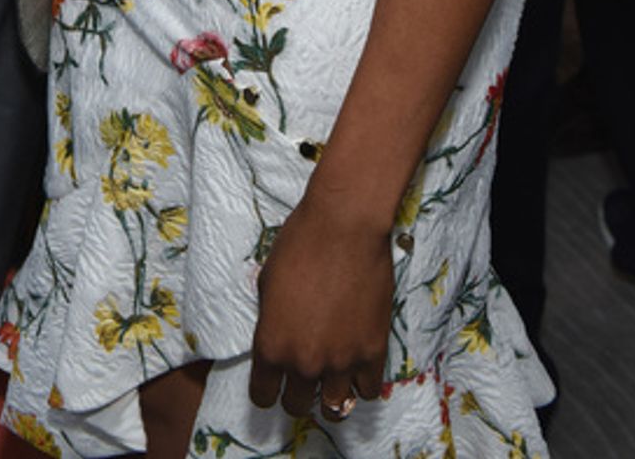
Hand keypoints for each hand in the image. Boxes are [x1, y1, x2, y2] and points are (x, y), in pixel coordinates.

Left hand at [249, 192, 390, 422]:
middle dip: (296, 393)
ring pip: (335, 408)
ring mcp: (340, 361)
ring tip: (331, 381)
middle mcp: (304, 362)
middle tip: (303, 376)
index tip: (272, 383)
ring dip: (330, 397)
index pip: (262, 396)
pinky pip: (368, 391)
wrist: (345, 226)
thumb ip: (271, 320)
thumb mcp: (267, 282)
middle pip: (297, 405)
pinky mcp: (372, 352)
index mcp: (271, 345)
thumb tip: (278, 336)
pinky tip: (357, 370)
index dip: (266, 389)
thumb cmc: (300, 243)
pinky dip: (361, 384)